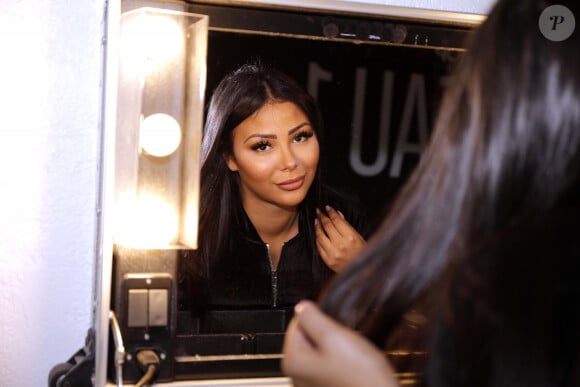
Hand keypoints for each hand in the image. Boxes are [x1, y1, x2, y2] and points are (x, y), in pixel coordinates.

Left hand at [282, 300, 398, 386]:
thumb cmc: (361, 377)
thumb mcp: (335, 336)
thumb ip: (313, 318)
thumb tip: (302, 307)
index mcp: (294, 361)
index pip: (297, 323)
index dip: (319, 319)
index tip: (334, 328)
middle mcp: (298, 376)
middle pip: (308, 338)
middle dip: (328, 335)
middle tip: (346, 344)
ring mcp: (312, 385)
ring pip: (322, 351)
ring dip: (337, 348)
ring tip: (352, 357)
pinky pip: (331, 365)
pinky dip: (342, 362)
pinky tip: (354, 368)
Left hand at [315, 206, 365, 271]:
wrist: (362, 272)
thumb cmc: (363, 253)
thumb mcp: (359, 237)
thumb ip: (347, 226)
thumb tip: (338, 215)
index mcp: (350, 237)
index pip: (337, 220)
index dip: (331, 212)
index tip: (327, 207)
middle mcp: (340, 244)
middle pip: (327, 226)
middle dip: (322, 216)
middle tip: (318, 210)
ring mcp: (333, 253)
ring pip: (320, 235)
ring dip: (317, 226)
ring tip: (316, 220)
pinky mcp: (327, 260)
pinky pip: (319, 246)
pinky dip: (318, 238)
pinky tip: (317, 233)